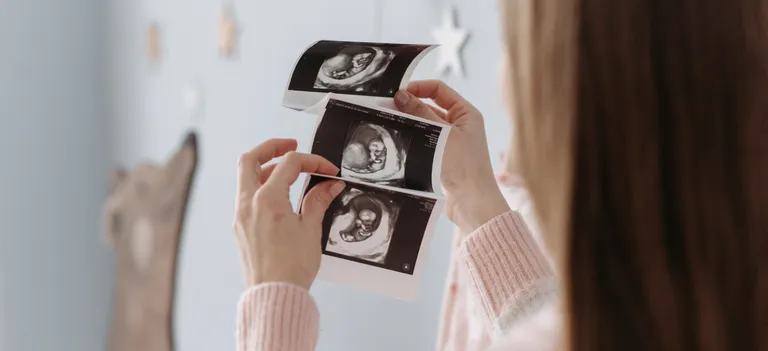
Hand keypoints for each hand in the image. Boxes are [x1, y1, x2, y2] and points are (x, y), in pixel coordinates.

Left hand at [233, 139, 345, 288]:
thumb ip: (318, 201)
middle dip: (271, 147)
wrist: (274, 295)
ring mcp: (240, 216)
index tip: (327, 170)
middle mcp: (248, 204)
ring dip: (265, 167)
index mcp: (267, 200)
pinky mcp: (240, 228)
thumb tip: (329, 185)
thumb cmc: (290, 268)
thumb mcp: (310, 229)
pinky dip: (260, 187)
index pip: (289, 164)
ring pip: (245, 177)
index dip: (312, 161)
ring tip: (286, 172)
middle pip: (251, 159)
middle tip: (291, 146)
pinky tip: (278, 196)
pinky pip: (245, 196)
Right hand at [395, 80, 509, 232]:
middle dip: (410, 106)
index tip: (398, 92)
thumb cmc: (464, 166)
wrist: (473, 202)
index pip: (439, 90)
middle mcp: (460, 125)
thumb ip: (420, 114)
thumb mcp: (441, 134)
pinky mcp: (442, 159)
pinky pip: (424, 142)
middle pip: (430, 107)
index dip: (418, 87)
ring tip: (389, 123)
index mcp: (466, 113)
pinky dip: (412, 140)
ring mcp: (451, 142)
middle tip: (387, 108)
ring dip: (409, 124)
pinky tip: (398, 140)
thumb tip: (401, 95)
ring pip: (425, 126)